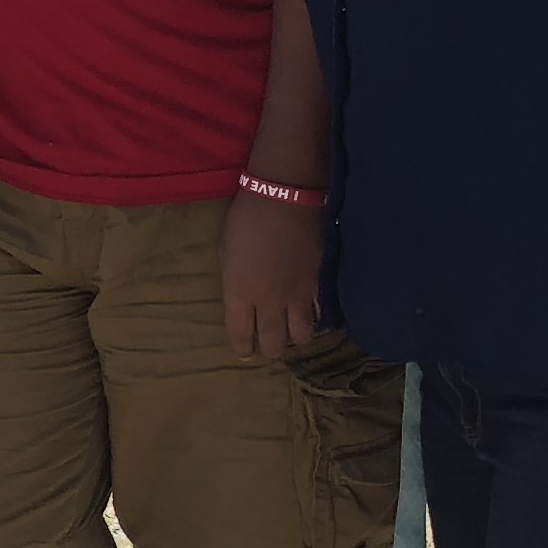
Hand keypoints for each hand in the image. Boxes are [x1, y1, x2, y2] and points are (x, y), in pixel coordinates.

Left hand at [219, 188, 323, 359]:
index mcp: (239, 292)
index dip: (243, 348)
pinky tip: (310, 315)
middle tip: (267, 347)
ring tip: (290, 332)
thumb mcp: (226, 252)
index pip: (241, 335)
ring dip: (294, 337)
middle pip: (273, 343)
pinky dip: (314, 319)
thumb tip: (244, 302)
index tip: (245, 352)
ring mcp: (298, 295)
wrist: (286, 195)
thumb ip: (234, 283)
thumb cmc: (247, 219)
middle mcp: (270, 301)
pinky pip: (319, 314)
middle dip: (268, 349)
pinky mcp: (320, 284)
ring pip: (301, 336)